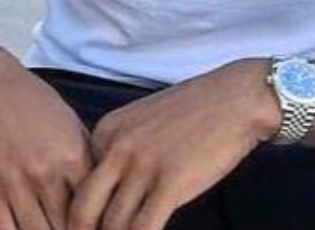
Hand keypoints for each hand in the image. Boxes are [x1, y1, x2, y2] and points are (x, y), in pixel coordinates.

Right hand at [0, 51, 93, 229]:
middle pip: (68, 228)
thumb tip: (106, 188)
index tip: (102, 227)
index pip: (96, 207)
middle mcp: (46, 172)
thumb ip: (87, 158)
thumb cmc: (35, 102)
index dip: (100, 224)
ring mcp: (15, 185)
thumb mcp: (71, 123)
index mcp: (72, 154)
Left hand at [68, 60, 279, 229]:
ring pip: (113, 225)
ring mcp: (143, 165)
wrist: (236, 98)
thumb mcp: (144, 121)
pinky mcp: (170, 182)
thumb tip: (110, 193)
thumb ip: (121, 151)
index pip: (78, 185)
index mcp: (107, 131)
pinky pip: (143, 229)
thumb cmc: (195, 110)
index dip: (82, 217)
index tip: (90, 228)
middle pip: (83, 210)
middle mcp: (118, 147)